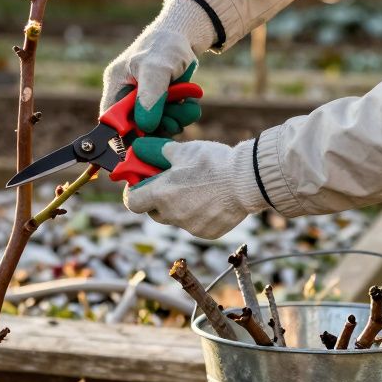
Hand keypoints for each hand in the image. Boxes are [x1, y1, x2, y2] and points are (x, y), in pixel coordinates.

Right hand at [101, 0, 215, 131]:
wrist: (186, 36)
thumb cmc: (165, 45)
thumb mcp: (156, 68)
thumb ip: (150, 96)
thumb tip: (145, 127)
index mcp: (116, 85)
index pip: (112, 119)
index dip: (126, 133)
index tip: (148, 135)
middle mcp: (128, 96)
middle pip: (137, 127)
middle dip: (159, 126)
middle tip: (174, 119)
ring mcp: (146, 101)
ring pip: (157, 126)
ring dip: (175, 120)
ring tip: (187, 107)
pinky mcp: (162, 103)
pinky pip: (171, 119)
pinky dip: (183, 115)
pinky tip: (189, 104)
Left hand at [121, 138, 263, 239]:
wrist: (247, 180)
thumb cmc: (213, 163)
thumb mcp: (183, 150)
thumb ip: (160, 152)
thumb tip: (144, 149)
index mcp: (161, 195)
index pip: (133, 203)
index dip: (135, 193)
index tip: (142, 184)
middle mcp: (172, 215)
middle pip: (154, 212)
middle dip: (158, 200)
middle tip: (171, 184)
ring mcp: (190, 227)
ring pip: (176, 219)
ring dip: (180, 207)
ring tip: (197, 189)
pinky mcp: (207, 233)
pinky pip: (195, 225)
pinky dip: (199, 215)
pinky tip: (212, 200)